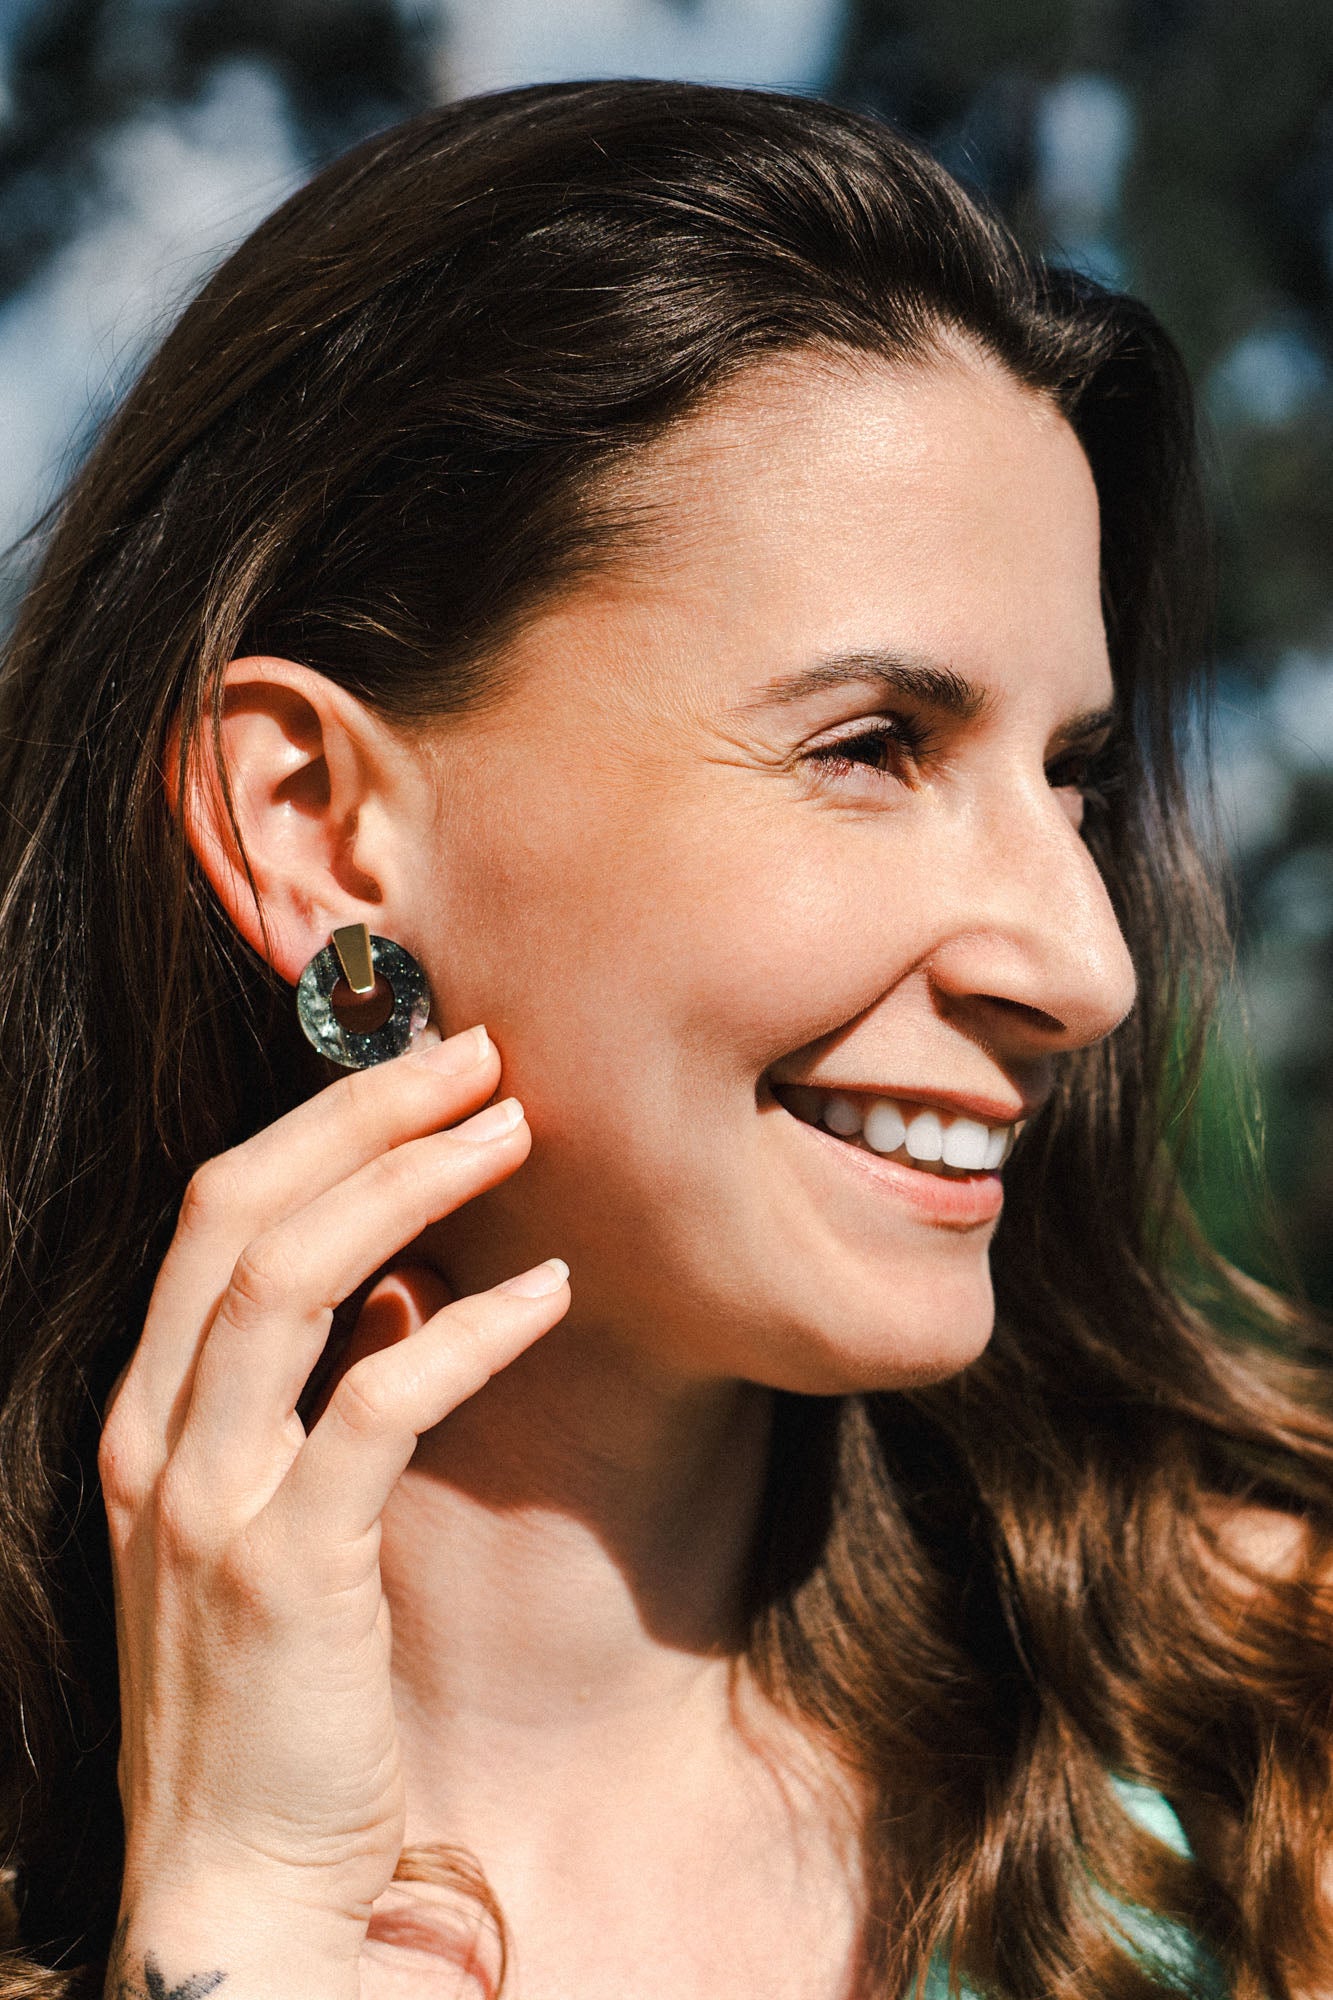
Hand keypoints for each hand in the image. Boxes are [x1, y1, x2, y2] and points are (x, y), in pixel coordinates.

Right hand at [98, 1024, 568, 1976]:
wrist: (240, 1887)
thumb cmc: (272, 1698)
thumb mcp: (270, 1526)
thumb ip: (308, 1398)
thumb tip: (397, 1282)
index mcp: (145, 1416)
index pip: (211, 1215)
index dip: (318, 1119)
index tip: (421, 1067)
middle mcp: (154, 1441)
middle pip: (241, 1212)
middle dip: (358, 1111)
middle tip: (476, 1053)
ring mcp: (207, 1503)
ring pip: (291, 1280)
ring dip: (408, 1182)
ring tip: (513, 1127)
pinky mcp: (287, 1571)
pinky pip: (379, 1405)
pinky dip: (466, 1331)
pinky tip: (547, 1290)